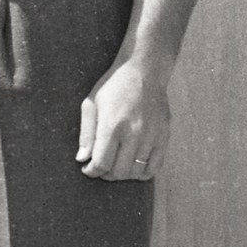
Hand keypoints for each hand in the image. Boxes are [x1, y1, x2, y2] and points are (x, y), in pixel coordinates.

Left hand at [77, 55, 169, 180]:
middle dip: (105, 174)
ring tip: (115, 165)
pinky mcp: (164, 137)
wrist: (145, 71)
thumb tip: (82, 159)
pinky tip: (132, 164)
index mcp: (113, 125)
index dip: (92, 171)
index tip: (87, 168)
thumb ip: (86, 134)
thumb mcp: (91, 104)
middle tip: (100, 167)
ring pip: (136, 172)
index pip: (102, 163)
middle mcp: (134, 133)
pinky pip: (154, 167)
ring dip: (122, 174)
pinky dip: (141, 172)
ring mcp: (152, 136)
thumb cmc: (113, 87)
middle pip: (119, 172)